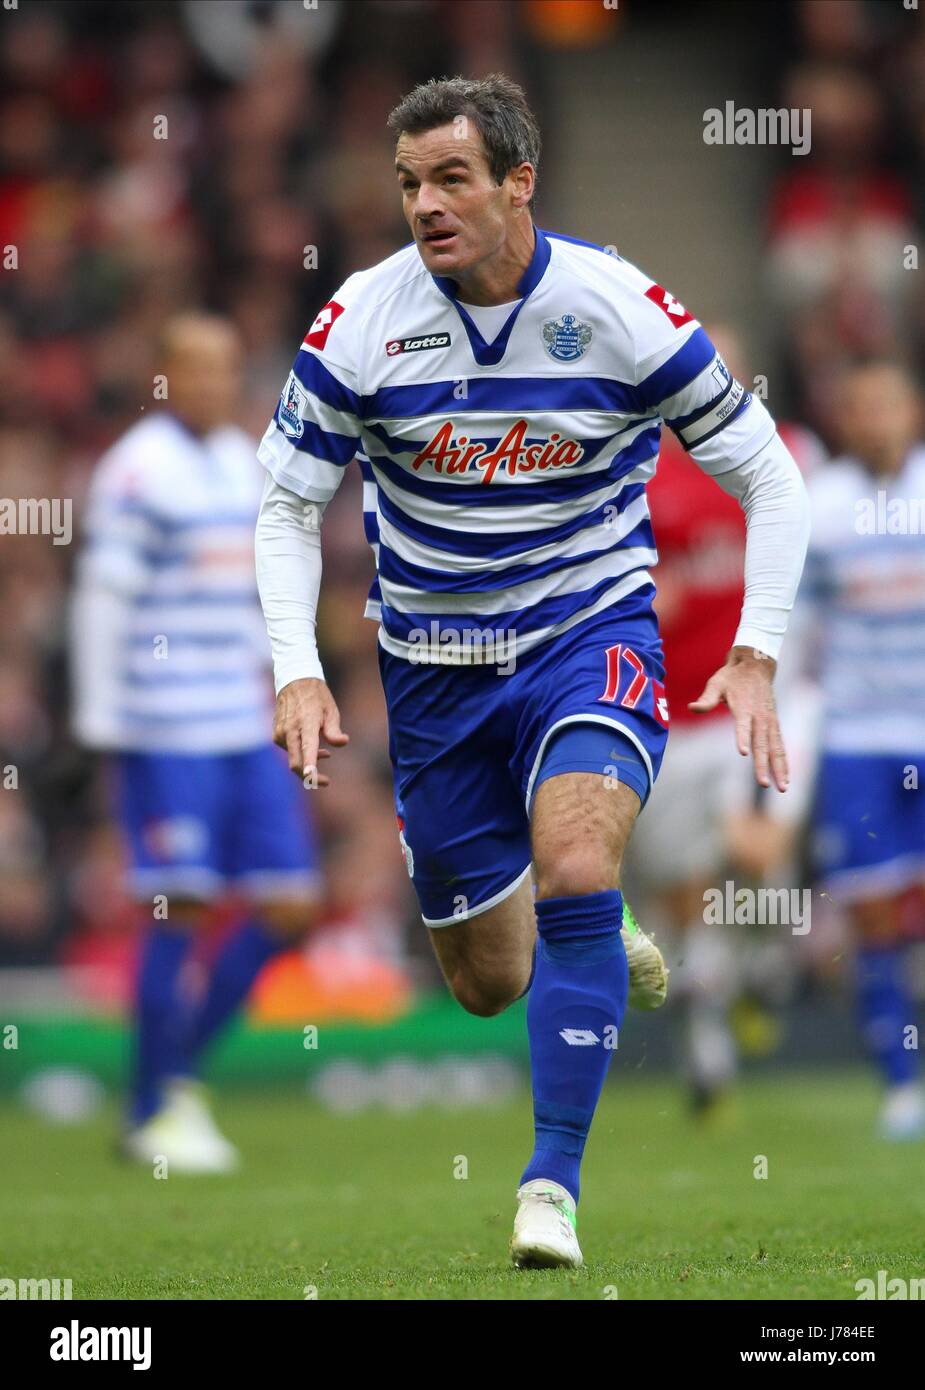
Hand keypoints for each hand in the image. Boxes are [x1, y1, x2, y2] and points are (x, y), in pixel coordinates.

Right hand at [273, 677, 348, 786]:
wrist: (294, 681)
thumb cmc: (317, 697)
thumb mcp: (331, 710)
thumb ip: (334, 730)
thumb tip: (342, 742)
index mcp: (306, 723)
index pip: (307, 749)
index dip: (309, 766)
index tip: (312, 778)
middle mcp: (290, 730)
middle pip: (295, 763)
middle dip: (309, 777)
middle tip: (325, 782)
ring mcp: (280, 733)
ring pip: (293, 758)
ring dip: (308, 762)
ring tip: (326, 754)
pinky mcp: (276, 734)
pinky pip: (289, 750)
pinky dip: (301, 753)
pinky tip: (312, 747)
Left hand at [689, 646, 787, 790]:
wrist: (756, 666)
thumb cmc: (732, 677)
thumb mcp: (716, 684)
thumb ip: (706, 699)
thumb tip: (692, 707)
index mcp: (744, 708)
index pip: (743, 725)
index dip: (743, 738)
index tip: (744, 753)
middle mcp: (760, 717)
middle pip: (762, 744)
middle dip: (763, 765)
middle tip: (764, 784)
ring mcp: (770, 722)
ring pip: (776, 748)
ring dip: (779, 768)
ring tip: (782, 788)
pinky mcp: (774, 725)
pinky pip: (780, 746)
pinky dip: (784, 761)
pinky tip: (786, 778)